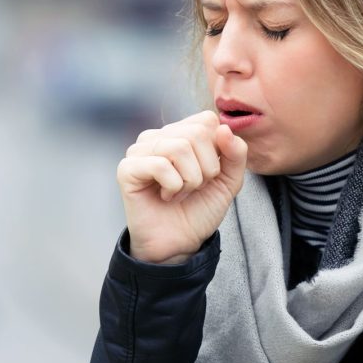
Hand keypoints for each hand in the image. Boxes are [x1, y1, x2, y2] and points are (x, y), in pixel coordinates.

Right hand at [116, 110, 248, 263]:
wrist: (180, 243)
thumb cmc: (199, 209)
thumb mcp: (229, 180)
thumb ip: (236, 153)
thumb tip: (224, 129)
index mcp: (181, 133)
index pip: (207, 120)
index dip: (218, 149)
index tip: (210, 173)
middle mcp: (158, 136)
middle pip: (196, 133)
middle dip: (207, 168)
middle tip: (195, 187)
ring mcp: (140, 150)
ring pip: (179, 148)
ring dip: (190, 180)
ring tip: (180, 192)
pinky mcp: (127, 169)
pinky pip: (160, 165)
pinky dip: (173, 186)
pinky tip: (166, 197)